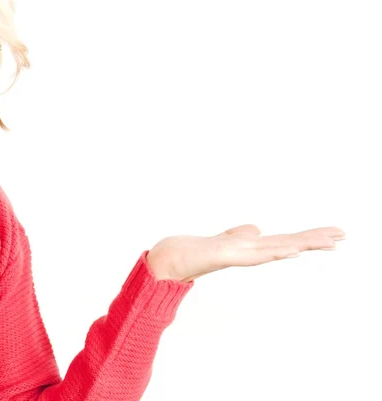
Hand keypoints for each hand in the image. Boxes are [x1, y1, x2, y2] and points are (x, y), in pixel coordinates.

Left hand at [147, 224, 345, 281]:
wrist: (169, 260)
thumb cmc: (194, 251)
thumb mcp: (223, 238)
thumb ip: (241, 235)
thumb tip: (257, 229)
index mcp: (250, 248)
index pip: (285, 240)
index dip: (309, 237)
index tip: (333, 234)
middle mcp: (248, 253)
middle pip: (287, 244)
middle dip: (315, 239)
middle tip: (344, 235)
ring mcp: (238, 255)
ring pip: (276, 249)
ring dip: (302, 244)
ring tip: (328, 240)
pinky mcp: (224, 256)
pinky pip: (252, 254)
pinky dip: (273, 252)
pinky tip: (290, 251)